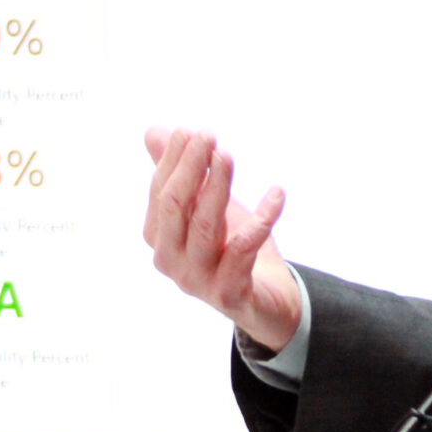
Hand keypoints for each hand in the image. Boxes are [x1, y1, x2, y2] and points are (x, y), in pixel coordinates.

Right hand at [143, 127, 301, 352]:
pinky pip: (245, 248)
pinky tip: (277, 193)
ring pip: (205, 226)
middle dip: (190, 168)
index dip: (174, 161)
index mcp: (160, 237)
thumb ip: (182, 173)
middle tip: (207, 135)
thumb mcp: (207, 206)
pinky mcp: (229, 291)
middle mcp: (171, 259)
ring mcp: (198, 278)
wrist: (264, 301)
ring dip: (217, 186)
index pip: (161, 192)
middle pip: (175, 207)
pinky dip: (262, 217)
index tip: (192, 131)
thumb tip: (154, 131)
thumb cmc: (231, 248)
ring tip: (228, 155)